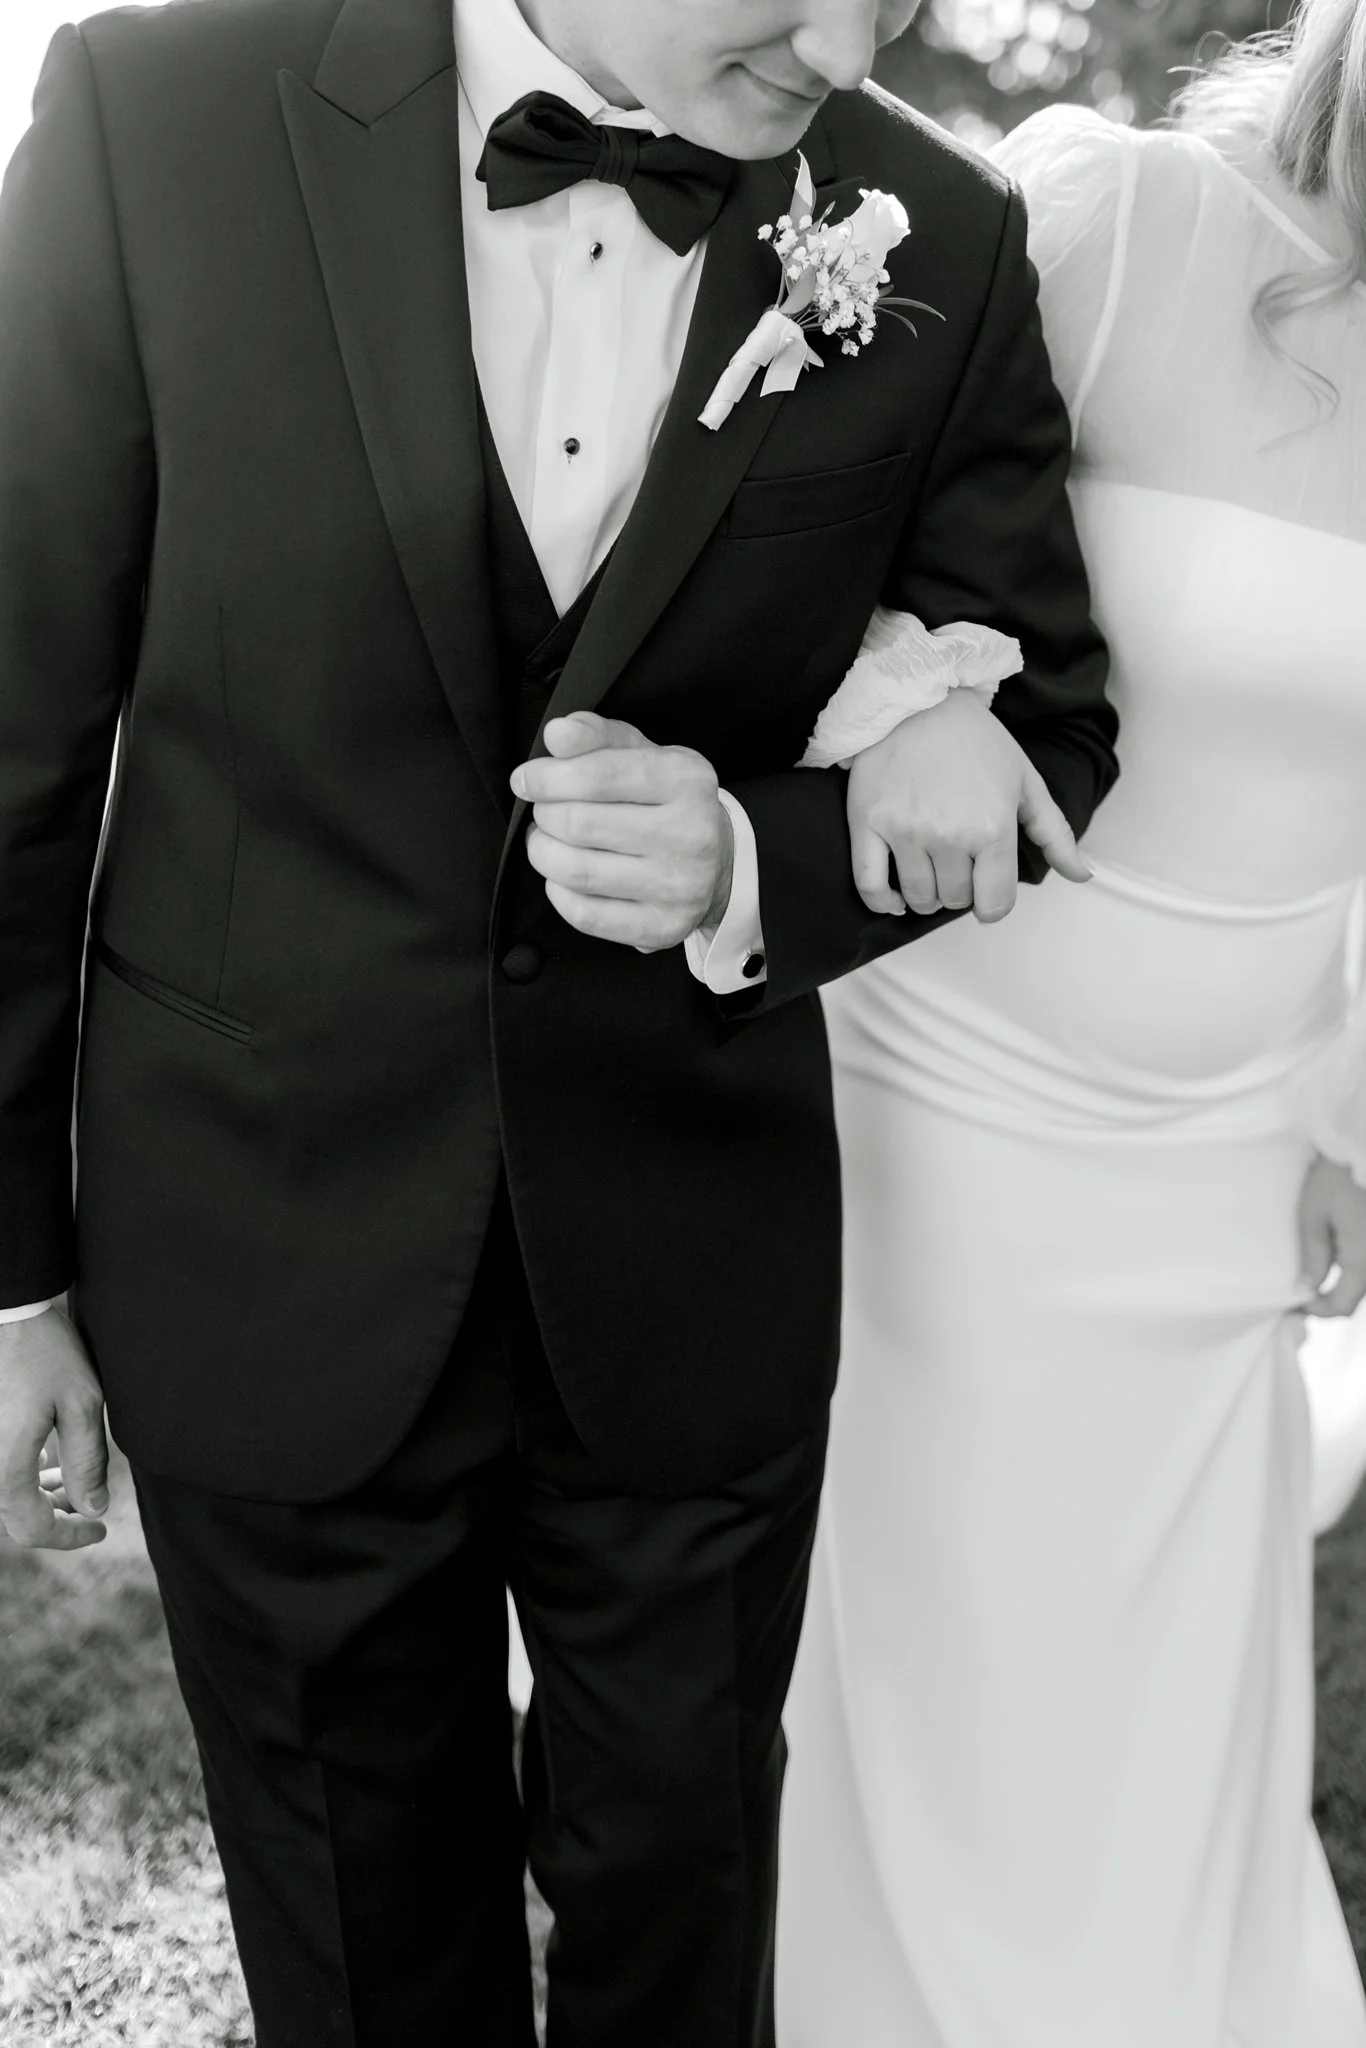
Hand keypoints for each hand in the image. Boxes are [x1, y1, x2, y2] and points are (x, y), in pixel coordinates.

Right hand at [0, 1306, 108, 1549]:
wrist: (6, 1310)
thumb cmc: (42, 1350)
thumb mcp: (80, 1404)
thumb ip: (88, 1463)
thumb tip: (93, 1508)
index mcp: (4, 1468)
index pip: (34, 1528)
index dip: (70, 1536)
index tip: (100, 1528)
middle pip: (15, 1515)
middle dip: (55, 1515)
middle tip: (90, 1504)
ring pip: (5, 1493)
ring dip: (37, 1494)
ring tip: (70, 1480)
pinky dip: (22, 1472)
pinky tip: (45, 1457)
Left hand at [511, 713, 733, 951]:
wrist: (717, 861)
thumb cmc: (664, 799)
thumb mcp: (639, 753)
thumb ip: (595, 735)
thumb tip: (556, 734)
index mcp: (686, 780)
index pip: (596, 775)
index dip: (547, 777)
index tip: (525, 780)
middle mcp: (690, 835)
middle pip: (578, 824)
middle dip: (545, 814)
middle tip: (544, 812)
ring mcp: (679, 887)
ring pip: (576, 871)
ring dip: (543, 852)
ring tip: (547, 840)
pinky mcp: (662, 928)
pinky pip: (583, 914)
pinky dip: (558, 891)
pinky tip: (564, 876)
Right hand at [846, 690, 1091, 922]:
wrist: (918, 699)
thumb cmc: (973, 738)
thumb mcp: (1025, 781)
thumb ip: (1054, 833)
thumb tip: (1081, 875)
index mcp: (992, 827)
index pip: (994, 902)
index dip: (992, 904)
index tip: (986, 892)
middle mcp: (948, 834)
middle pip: (955, 900)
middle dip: (961, 890)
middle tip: (958, 865)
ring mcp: (904, 831)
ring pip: (918, 897)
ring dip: (927, 896)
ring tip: (931, 873)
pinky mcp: (867, 824)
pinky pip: (870, 886)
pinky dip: (883, 902)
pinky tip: (895, 898)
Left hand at [1297, 1155, 1365, 1317]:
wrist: (1362, 1149)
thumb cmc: (1336, 1177)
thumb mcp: (1314, 1216)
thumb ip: (1312, 1256)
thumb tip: (1303, 1291)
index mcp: (1362, 1260)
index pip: (1340, 1306)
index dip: (1315, 1311)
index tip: (1292, 1304)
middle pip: (1354, 1297)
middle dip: (1327, 1301)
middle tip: (1300, 1292)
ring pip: (1362, 1284)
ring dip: (1340, 1287)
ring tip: (1314, 1276)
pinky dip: (1351, 1270)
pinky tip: (1333, 1258)